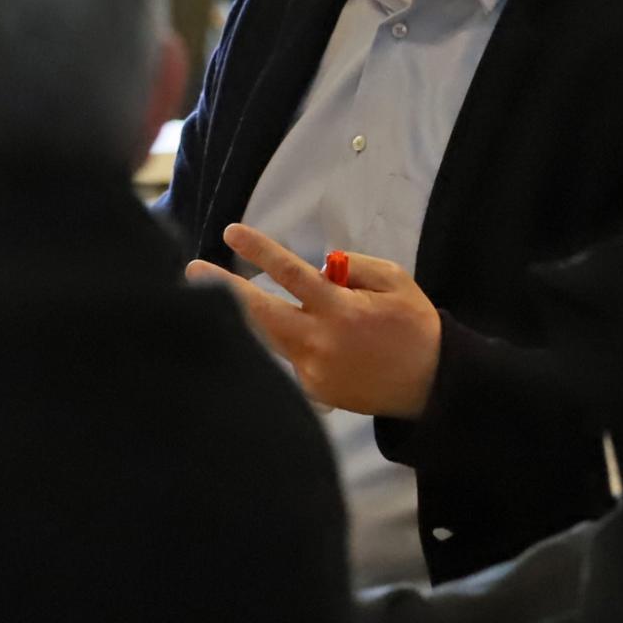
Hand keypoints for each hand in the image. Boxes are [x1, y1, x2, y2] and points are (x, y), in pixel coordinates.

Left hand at [184, 223, 442, 417]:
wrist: (431, 385)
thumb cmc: (413, 326)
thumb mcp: (396, 281)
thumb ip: (354, 267)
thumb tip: (317, 267)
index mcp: (342, 310)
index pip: (291, 274)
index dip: (259, 251)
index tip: (231, 232)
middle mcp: (320, 341)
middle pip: (260, 313)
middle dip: (224, 290)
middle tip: (192, 271)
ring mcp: (313, 370)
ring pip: (267, 337)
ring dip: (245, 315)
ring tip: (217, 295)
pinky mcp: (313, 390)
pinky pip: (289, 358)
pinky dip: (287, 342)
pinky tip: (300, 336)